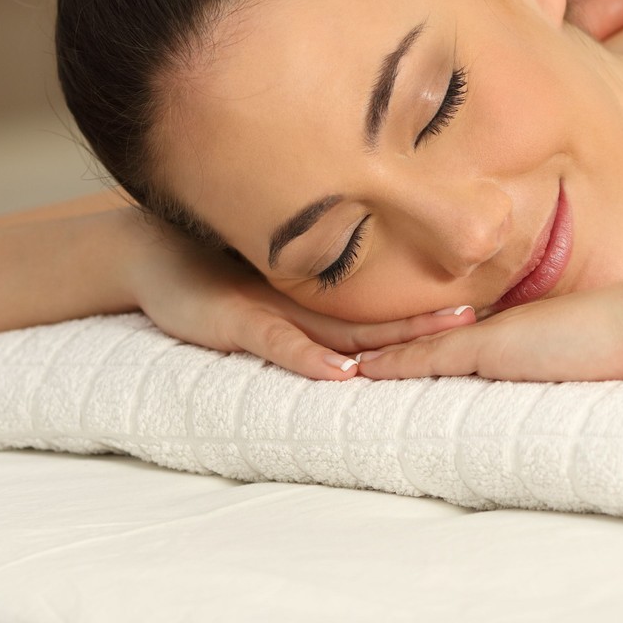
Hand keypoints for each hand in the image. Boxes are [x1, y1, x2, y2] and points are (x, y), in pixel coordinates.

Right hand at [121, 218, 475, 380]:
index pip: (380, 308)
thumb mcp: (257, 294)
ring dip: (392, 338)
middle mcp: (300, 303)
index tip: (477, 310)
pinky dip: (311, 359)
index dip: (424, 312)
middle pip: (377, 317)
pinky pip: (280, 343)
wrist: (143, 250)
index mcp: (311, 298)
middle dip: (427, 322)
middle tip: (479, 318)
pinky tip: (343, 372)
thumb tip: (342, 337)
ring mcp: (270, 310)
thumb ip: (297, 311)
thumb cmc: (205, 272)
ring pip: (343, 328)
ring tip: (440, 338)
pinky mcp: (236, 322)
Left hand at [352, 269, 622, 381]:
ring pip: (416, 342)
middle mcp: (496, 326)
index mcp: (517, 330)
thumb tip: (582, 391)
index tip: (376, 345)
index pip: (452, 334)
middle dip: (377, 337)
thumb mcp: (599, 362)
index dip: (413, 338)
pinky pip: (430, 358)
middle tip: (333, 341)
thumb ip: (578, 373)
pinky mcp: (493, 350)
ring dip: (373, 350)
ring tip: (330, 355)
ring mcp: (493, 334)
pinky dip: (392, 366)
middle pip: (423, 332)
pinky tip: (356, 371)